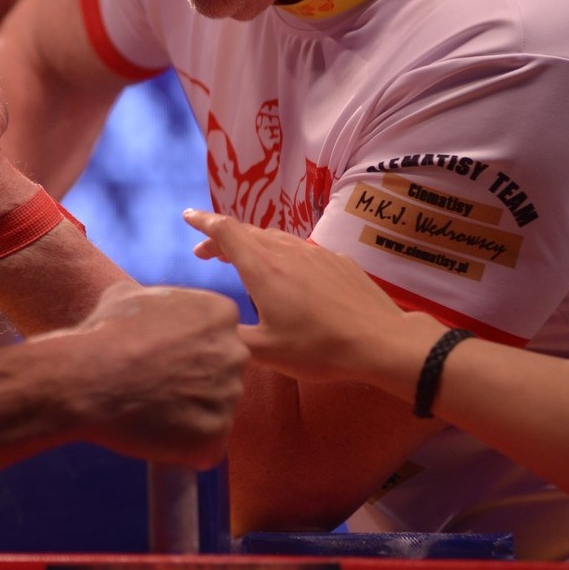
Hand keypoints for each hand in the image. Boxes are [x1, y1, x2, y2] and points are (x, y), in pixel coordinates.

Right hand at [63, 283, 245, 467]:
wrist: (85, 378)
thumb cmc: (104, 334)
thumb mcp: (128, 295)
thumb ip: (156, 298)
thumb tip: (150, 303)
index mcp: (221, 313)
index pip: (217, 335)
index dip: (186, 350)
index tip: (160, 357)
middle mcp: (235, 352)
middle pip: (223, 372)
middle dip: (196, 381)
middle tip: (157, 386)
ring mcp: (228, 396)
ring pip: (216, 409)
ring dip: (191, 413)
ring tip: (152, 410)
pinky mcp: (215, 435)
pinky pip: (207, 443)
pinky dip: (185, 444)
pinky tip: (156, 432)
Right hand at [182, 208, 413, 383]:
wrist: (381, 341)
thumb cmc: (319, 347)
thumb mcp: (265, 352)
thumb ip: (232, 338)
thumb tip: (212, 329)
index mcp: (263, 269)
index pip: (226, 231)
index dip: (204, 222)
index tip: (188, 217)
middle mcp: (286, 252)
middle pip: (247, 232)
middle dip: (222, 239)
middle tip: (206, 253)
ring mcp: (315, 254)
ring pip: (274, 238)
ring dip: (251, 245)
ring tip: (241, 260)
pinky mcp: (337, 262)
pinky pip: (300, 250)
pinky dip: (281, 253)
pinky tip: (288, 274)